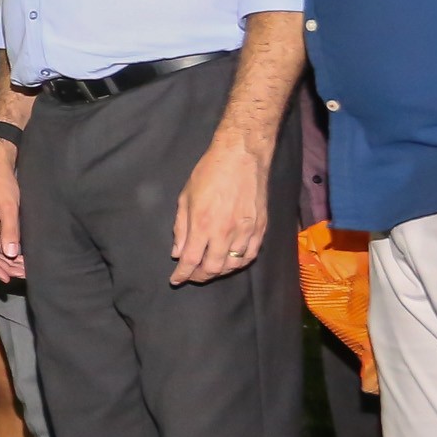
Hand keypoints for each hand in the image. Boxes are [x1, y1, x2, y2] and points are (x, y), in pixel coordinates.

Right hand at [0, 146, 24, 281]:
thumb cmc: (1, 184)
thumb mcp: (9, 207)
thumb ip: (10, 231)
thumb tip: (10, 253)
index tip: (7, 278)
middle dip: (5, 266)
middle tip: (21, 275)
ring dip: (7, 259)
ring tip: (23, 268)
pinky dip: (7, 248)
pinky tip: (18, 254)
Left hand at [170, 138, 268, 285]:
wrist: (241, 157)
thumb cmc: (209, 173)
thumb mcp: (185, 198)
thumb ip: (181, 228)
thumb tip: (177, 253)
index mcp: (203, 224)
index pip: (191, 260)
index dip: (182, 274)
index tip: (176, 280)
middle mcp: (225, 232)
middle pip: (212, 268)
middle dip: (199, 276)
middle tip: (192, 275)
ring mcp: (246, 231)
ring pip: (233, 265)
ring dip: (219, 271)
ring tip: (209, 269)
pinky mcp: (260, 227)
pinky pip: (251, 255)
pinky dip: (239, 264)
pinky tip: (231, 262)